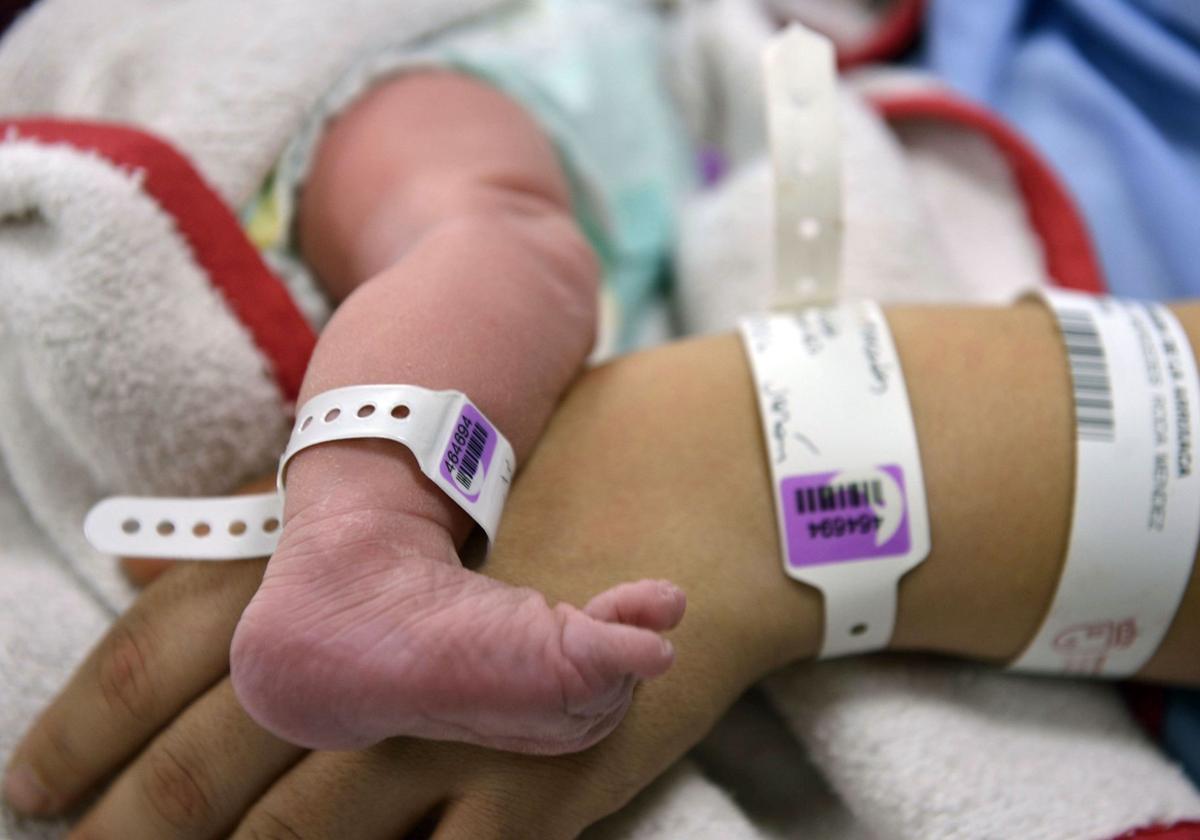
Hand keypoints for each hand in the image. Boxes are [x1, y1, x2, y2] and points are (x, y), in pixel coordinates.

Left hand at [4, 335, 815, 836]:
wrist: (705, 474)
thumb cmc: (565, 467)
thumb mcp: (424, 485)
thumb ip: (302, 544)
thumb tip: (181, 584)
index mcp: (324, 560)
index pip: (154, 656)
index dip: (84, 733)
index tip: (36, 791)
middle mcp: (364, 651)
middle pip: (201, 773)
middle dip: (137, 831)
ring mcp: (446, 727)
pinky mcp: (535, 786)